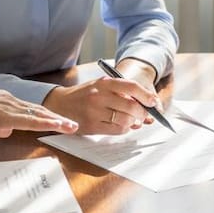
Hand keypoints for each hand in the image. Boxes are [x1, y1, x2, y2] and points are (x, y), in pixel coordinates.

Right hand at [0, 88, 77, 140]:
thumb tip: (4, 131)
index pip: (25, 107)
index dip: (40, 113)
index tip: (52, 118)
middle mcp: (8, 99)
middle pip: (37, 109)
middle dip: (54, 116)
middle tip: (69, 122)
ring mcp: (9, 107)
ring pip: (39, 114)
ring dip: (57, 121)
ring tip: (72, 126)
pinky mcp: (8, 117)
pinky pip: (34, 121)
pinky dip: (49, 123)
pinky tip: (61, 127)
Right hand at [43, 74, 158, 134]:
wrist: (60, 104)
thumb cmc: (85, 94)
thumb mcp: (100, 85)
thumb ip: (120, 91)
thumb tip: (145, 102)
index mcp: (104, 82)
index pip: (131, 87)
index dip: (146, 95)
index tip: (154, 101)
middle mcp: (99, 96)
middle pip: (131, 106)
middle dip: (142, 112)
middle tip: (144, 114)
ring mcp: (95, 112)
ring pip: (126, 120)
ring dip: (133, 122)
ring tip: (131, 119)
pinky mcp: (92, 126)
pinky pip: (117, 130)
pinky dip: (124, 129)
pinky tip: (121, 125)